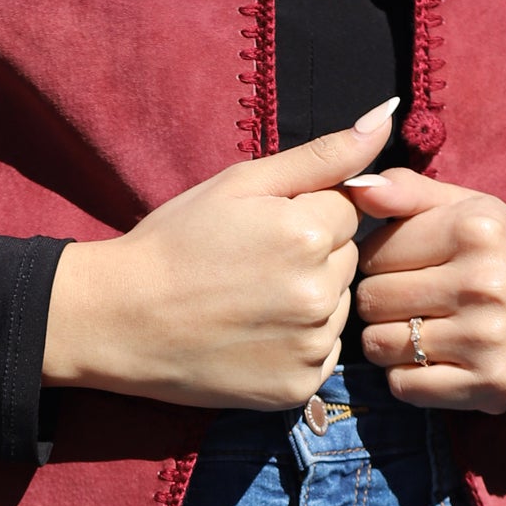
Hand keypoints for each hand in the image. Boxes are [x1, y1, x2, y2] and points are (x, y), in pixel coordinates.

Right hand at [43, 101, 399, 409]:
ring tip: (248, 302)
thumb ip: (323, 155)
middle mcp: (319, 293)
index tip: (259, 229)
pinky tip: (252, 334)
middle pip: (346, 260)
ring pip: (336, 308)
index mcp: (310, 233)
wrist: (119, 319)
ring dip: (307, 302)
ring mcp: (309, 345)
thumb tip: (385, 118)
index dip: (304, 214)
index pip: (349, 210)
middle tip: (249, 266)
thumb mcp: (241, 183)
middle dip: (311, 257)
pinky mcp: (298, 386)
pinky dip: (296, 344)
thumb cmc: (176, 242)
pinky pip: (322, 353)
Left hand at [348, 168, 505, 410]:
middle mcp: (485, 282)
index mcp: (477, 229)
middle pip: (372, 299)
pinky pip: (402, 385)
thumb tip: (357, 187)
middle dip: (380, 301)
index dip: (378, 261)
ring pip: (379, 345)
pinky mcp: (486, 383)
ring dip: (388, 341)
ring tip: (419, 328)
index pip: (374, 252)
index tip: (406, 265)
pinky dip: (407, 376)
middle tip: (411, 300)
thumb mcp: (467, 209)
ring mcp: (487, 337)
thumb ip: (408, 191)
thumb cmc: (500, 258)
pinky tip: (432, 359)